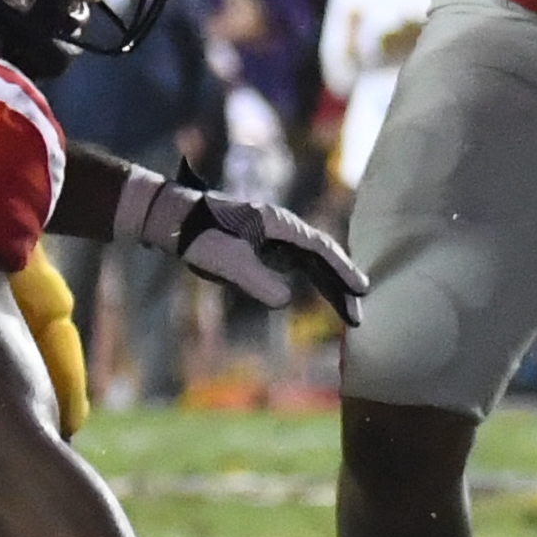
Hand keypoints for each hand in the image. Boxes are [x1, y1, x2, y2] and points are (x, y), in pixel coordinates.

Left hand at [115, 168, 370, 323]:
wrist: (175, 220)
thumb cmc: (200, 236)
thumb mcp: (228, 262)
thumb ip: (259, 282)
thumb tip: (286, 301)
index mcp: (281, 226)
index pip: (322, 250)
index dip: (343, 271)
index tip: (361, 290)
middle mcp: (284, 230)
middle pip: (323, 259)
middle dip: (342, 286)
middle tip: (357, 317)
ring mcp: (276, 238)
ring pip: (313, 264)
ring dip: (331, 287)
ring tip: (347, 313)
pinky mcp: (266, 247)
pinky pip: (299, 266)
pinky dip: (314, 281)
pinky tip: (322, 296)